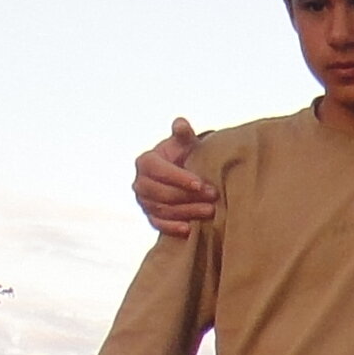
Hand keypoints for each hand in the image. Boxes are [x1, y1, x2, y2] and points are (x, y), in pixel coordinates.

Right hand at [134, 118, 214, 237]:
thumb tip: (181, 124)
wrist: (181, 174)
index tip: (200, 183)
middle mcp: (140, 183)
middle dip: (188, 196)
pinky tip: (189, 229)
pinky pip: (158, 225)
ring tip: (210, 211)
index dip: (179, 178)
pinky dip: (173, 228)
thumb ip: (183, 134)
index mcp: (146, 162)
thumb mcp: (184, 143)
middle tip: (213, 197)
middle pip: (162, 193)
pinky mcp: (150, 217)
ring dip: (187, 212)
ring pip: (163, 210)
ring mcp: (144, 202)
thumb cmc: (183, 156)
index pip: (160, 171)